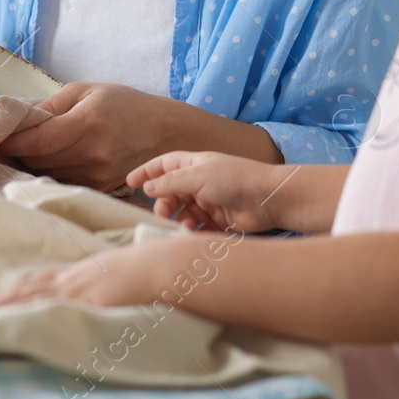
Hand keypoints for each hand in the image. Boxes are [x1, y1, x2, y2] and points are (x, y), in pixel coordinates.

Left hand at [0, 83, 189, 190]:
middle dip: (20, 151)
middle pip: (39, 159)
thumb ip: (51, 104)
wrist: (164, 132)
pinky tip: (51, 159)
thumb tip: (19, 118)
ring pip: (48, 172)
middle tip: (8, 139)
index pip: (37, 140)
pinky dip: (52, 171)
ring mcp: (96, 175)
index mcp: (87, 123)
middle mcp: (92, 154)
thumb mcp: (87, 90)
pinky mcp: (99, 188)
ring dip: (34, 163)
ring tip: (29, 148)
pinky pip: (63, 180)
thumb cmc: (125, 104)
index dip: (12, 141)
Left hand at [0, 236, 194, 312]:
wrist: (166, 265)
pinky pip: (48, 311)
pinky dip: (27, 316)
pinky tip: (10, 324)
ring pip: (31, 298)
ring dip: (4, 308)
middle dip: (1, 300)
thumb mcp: (126, 274)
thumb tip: (112, 294)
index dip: (20, 290)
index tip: (0, 297)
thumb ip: (112, 283)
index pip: (44, 280)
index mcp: (84, 272)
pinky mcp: (84, 303)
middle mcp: (75, 278)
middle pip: (29, 287)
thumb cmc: (153, 269)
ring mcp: (78, 290)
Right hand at [127, 151, 293, 232]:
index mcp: (195, 164)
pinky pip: (196, 227)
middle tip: (162, 214)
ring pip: (182, 212)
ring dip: (177, 219)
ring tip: (181, 226)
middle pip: (171, 192)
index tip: (129, 183)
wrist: (268, 199)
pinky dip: (191, 231)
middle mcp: (200, 181)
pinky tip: (192, 234)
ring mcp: (209, 202)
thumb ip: (171, 182)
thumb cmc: (234, 179)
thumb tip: (147, 188)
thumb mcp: (198, 176)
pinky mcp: (217, 221)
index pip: (164, 165)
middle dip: (163, 203)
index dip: (147, 172)